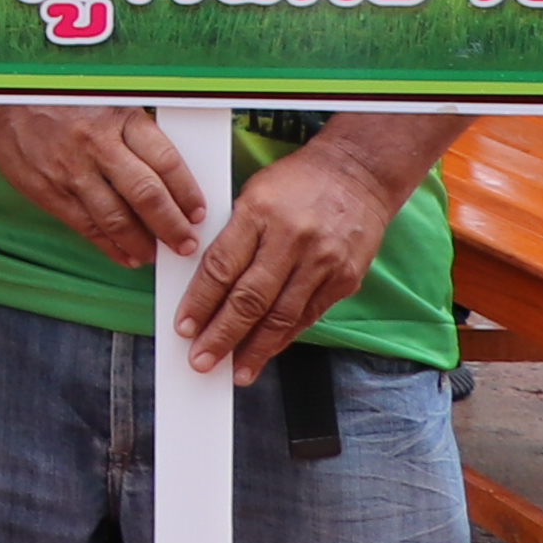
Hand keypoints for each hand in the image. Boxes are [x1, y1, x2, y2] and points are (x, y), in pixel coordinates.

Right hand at [0, 100, 207, 266]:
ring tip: (157, 254)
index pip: (167, 162)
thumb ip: (136, 134)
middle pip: (147, 195)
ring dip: (143, 242)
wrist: (1, 101)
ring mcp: (71, 171)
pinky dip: (110, 246)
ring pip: (117, 217)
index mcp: (119, 118)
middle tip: (186, 243)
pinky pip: (86, 226)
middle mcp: (98, 145)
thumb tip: (171, 174)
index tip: (200, 212)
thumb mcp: (107, 99)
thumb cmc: (62, 99)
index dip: (188, 193)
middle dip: (173, 226)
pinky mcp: (49, 191)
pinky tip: (126, 256)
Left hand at [171, 148, 415, 372]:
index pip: (221, 267)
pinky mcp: (345, 278)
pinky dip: (284, 337)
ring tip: (235, 370)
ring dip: (255, 348)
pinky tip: (267, 351)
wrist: (358, 173)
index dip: (199, 302)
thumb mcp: (252, 195)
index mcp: (259, 212)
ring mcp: (323, 261)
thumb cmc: (296, 183)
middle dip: (222, 335)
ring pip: (281, 315)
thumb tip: (204, 286)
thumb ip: (231, 237)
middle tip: (201, 361)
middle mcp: (292, 239)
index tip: (184, 328)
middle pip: (250, 298)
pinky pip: (308, 315)